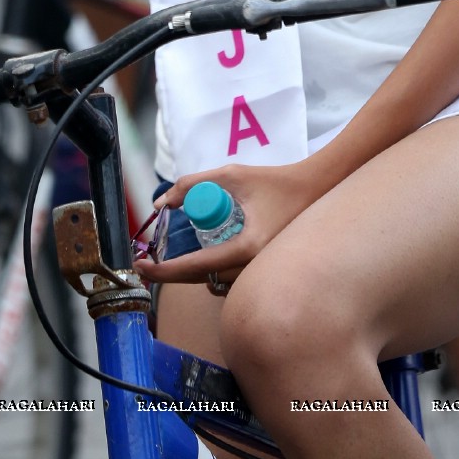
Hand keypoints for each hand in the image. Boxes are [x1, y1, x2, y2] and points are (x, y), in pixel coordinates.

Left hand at [133, 156, 327, 292]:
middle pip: (203, 279)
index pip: (196, 266)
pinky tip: (212, 254)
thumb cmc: (275, 181)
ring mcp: (262, 275)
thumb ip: (194, 184)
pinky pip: (230, 281)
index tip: (141, 266)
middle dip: (174, 272)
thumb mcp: (232, 175)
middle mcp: (255, 268)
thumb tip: (161, 203)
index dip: (164, 270)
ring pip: (216, 283)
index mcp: (247, 246)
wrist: (316, 190)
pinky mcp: (265, 275)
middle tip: (150, 262)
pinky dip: (215, 270)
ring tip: (183, 254)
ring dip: (196, 271)